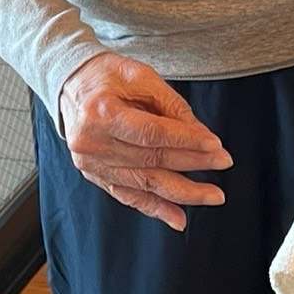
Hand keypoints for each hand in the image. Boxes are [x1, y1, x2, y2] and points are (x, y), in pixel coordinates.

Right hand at [57, 52, 230, 231]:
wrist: (70, 84)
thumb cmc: (107, 75)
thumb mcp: (141, 77)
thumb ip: (172, 106)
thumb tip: (202, 135)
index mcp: (101, 113)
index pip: (152, 134)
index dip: (187, 141)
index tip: (216, 146)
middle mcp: (92, 143)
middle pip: (151, 159)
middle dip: (193, 164)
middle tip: (223, 163)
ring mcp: (91, 164)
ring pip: (144, 183)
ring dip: (182, 193)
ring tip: (212, 196)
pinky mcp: (95, 175)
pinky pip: (129, 196)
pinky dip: (155, 208)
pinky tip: (178, 218)